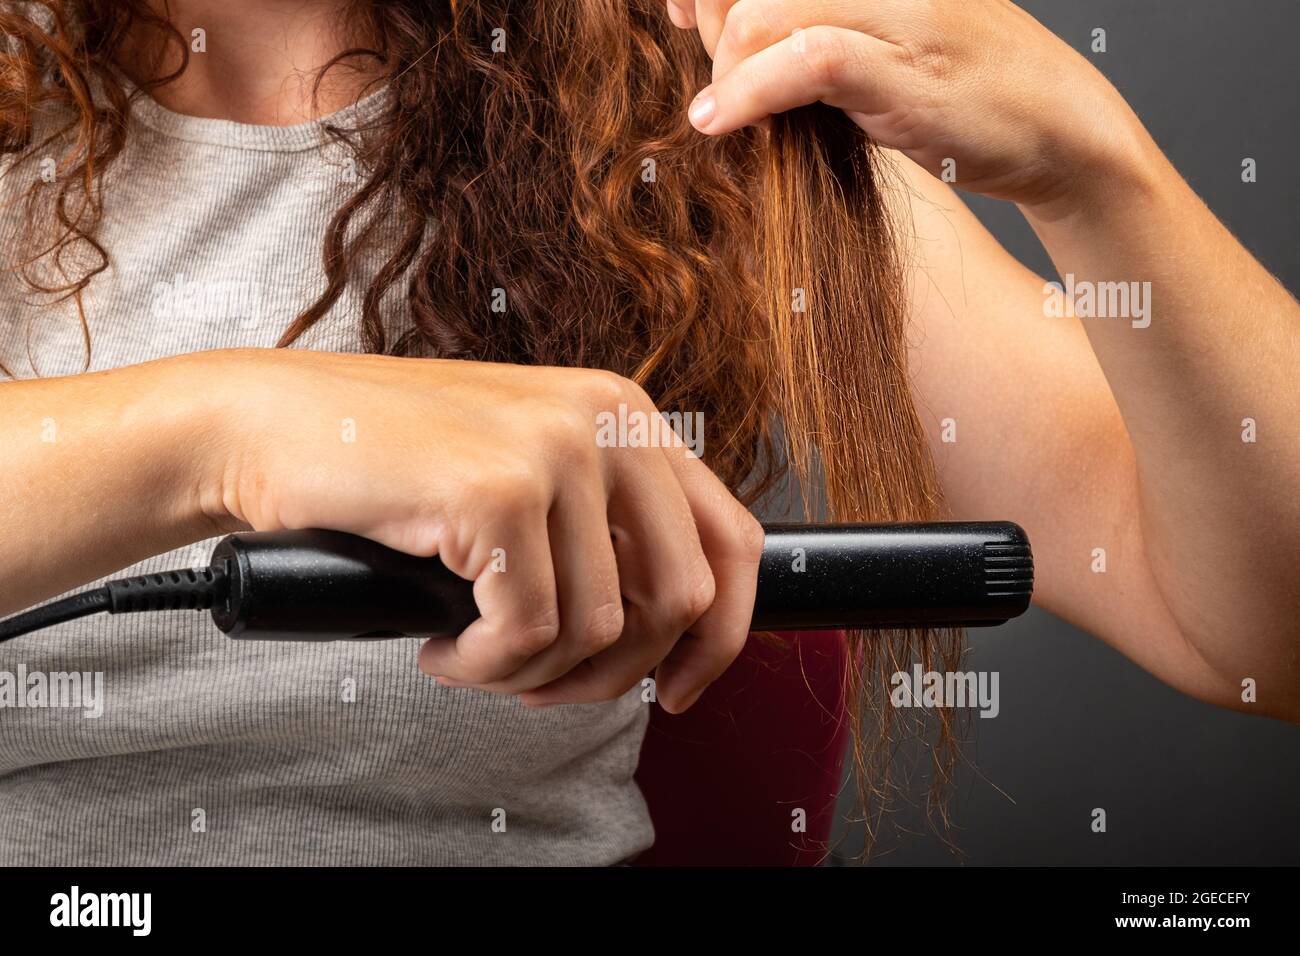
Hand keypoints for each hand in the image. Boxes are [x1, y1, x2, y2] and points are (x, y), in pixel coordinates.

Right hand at [206, 349, 762, 711]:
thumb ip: (597, 525)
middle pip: (681, 599)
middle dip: (616, 671)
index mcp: (624, 414)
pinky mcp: (498, 492)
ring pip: (599, 629)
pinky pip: (527, 634)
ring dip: (531, 670)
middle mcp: (606, 421)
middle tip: (542, 684)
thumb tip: (661, 630)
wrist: (269, 424)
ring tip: (473, 651)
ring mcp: (555, 451)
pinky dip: (484, 664)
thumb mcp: (523, 473)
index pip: (732, 538)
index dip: (722, 634)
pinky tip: (444, 644)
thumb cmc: (389, 460)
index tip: (680, 686)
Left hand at [667, 0, 1151, 212]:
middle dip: (711, 27)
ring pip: (766, 11)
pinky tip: (719, 120)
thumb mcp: (883, 37)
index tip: (678, 12)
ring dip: (724, 68)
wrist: (1057, 126)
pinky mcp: (904, 64)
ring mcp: (898, 7)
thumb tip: (724, 27)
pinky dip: (747, 92)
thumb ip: (816, 21)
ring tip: (716, 110)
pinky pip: (804, 59)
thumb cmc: (962, 87)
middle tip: (710, 79)